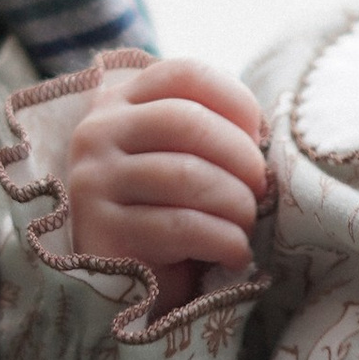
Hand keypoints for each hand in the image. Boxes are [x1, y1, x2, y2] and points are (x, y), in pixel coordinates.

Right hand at [66, 57, 267, 313]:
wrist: (127, 284)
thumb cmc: (168, 213)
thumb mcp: (182, 158)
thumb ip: (209, 131)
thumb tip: (265, 133)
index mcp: (119, 103)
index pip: (184, 74)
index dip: (235, 100)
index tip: (258, 137)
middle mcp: (96, 134)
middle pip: (187, 121)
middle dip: (241, 157)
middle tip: (261, 188)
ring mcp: (93, 181)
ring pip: (187, 175)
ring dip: (236, 202)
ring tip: (247, 223)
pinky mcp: (101, 232)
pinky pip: (182, 226)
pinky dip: (224, 240)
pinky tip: (236, 253)